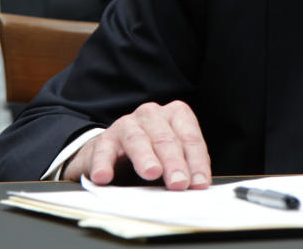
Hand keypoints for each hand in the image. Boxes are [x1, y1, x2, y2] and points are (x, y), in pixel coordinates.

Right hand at [62, 100, 209, 190]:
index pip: (190, 138)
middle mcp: (152, 115)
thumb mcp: (172, 160)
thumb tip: (196, 188)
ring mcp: (127, 124)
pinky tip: (104, 178)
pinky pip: (103, 151)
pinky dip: (103, 165)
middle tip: (179, 183)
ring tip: (151, 173)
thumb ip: (185, 170)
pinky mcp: (104, 139)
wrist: (114, 156)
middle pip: (166, 139)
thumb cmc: (152, 157)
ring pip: (137, 139)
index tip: (199, 184)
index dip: (196, 162)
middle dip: (174, 163)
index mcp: (175, 116)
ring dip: (145, 158)